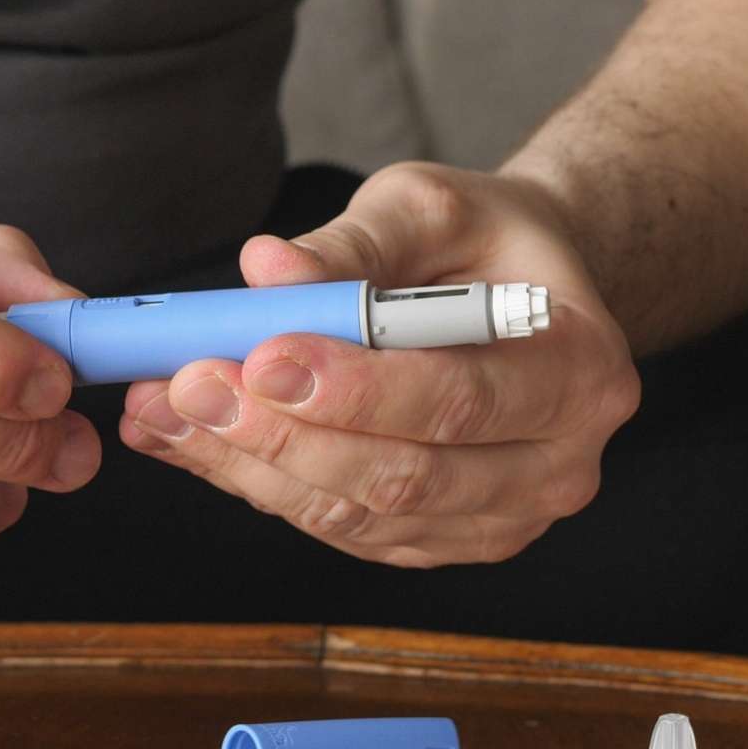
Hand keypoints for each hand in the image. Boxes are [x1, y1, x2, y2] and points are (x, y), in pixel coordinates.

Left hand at [120, 162, 638, 566]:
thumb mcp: (430, 207)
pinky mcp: (441, 541)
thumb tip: (264, 270)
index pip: (461, 398)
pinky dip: (259, 484)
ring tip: (165, 407)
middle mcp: (558, 464)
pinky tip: (192, 437)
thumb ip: (352, 243)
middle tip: (189, 383)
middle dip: (282, 434)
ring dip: (251, 466)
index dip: (356, 388)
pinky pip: (341, 528)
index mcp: (581, 371)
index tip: (261, 355)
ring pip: (361, 515)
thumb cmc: (482, 242)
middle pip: (405, 475)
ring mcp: (502, 518)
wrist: (516, 293)